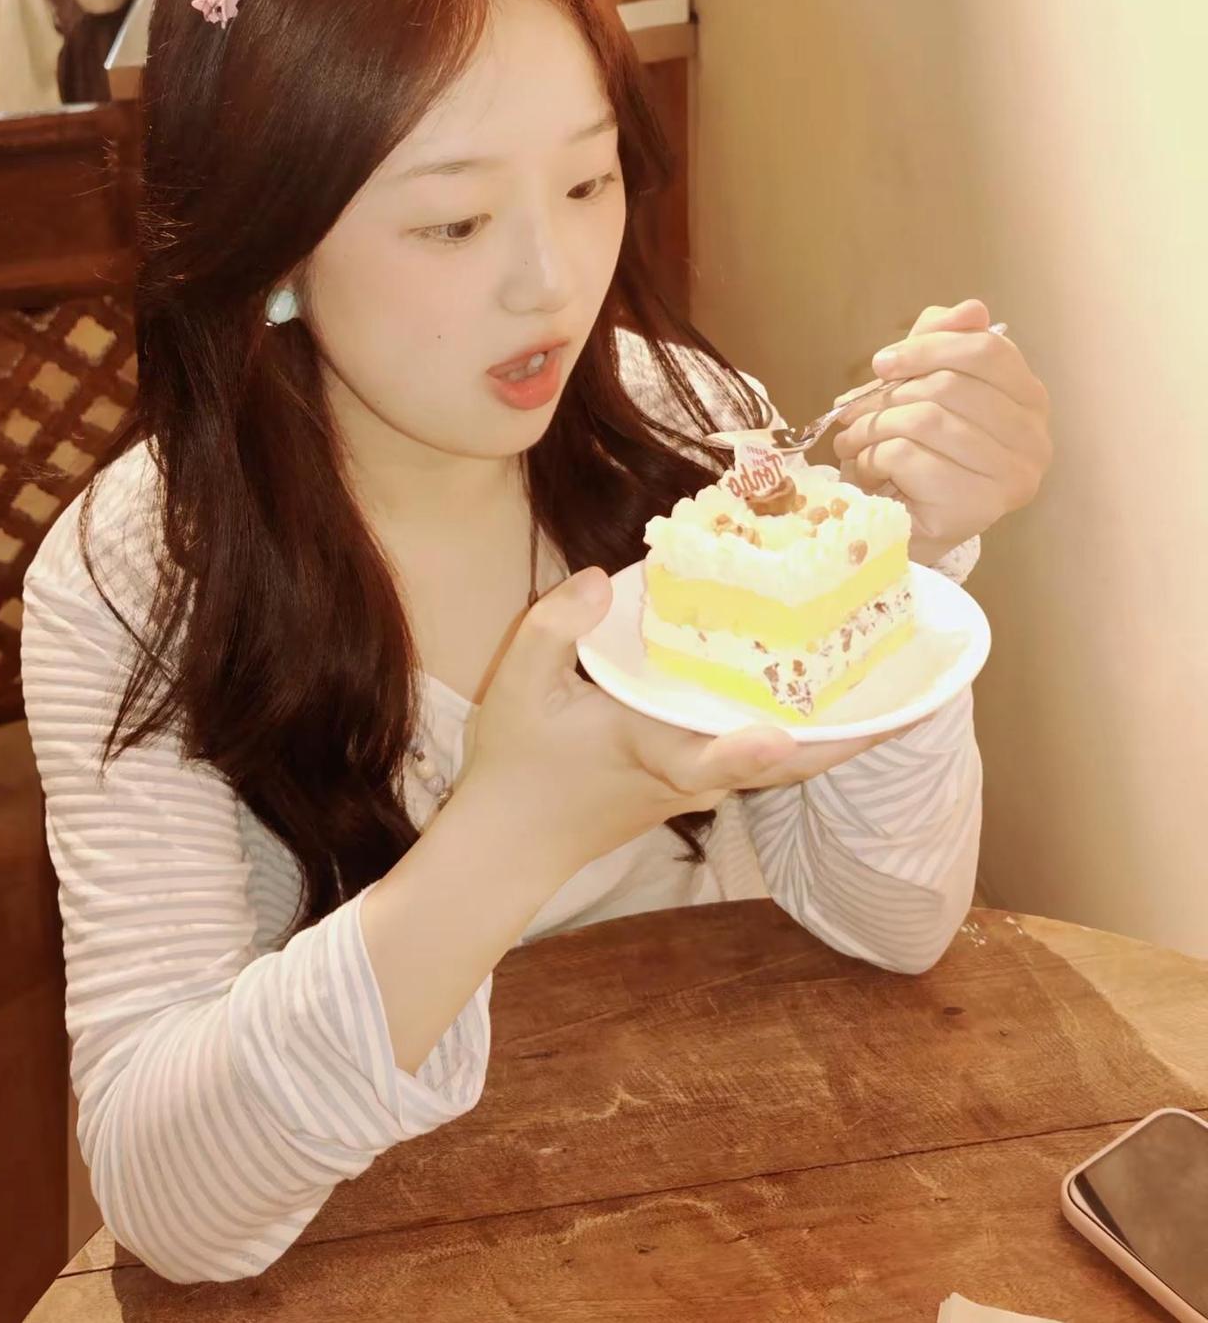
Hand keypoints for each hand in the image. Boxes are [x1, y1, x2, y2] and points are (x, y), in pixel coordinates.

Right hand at [463, 570, 905, 875]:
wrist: (509, 845)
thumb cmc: (515, 766)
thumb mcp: (517, 688)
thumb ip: (554, 628)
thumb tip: (597, 579)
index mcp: (653, 752)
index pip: (713, 758)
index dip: (751, 750)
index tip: (784, 736)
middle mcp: (692, 774)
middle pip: (788, 761)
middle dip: (852, 734)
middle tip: (914, 694)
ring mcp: (700, 781)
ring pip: (787, 760)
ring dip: (840, 730)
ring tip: (895, 680)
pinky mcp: (697, 778)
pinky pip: (767, 753)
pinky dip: (805, 726)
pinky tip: (829, 684)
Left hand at [832, 299, 1051, 562]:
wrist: (905, 523)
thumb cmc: (919, 449)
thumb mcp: (927, 383)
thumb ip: (944, 340)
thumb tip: (972, 308)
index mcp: (1030, 401)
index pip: (988, 350)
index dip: (928, 347)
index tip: (882, 363)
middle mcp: (1035, 441)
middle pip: (952, 385)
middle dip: (891, 395)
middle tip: (857, 413)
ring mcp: (1011, 479)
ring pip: (925, 420)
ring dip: (874, 428)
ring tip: (856, 441)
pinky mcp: (975, 508)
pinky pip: (909, 457)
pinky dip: (873, 458)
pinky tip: (869, 471)